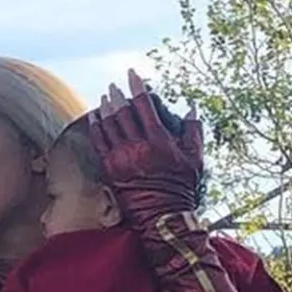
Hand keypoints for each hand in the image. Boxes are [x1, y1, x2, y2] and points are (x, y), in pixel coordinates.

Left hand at [87, 67, 205, 221]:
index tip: (131, 74)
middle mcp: (138, 147)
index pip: (143, 105)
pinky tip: (95, 118)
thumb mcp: (195, 156)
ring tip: (105, 98)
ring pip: (109, 126)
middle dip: (118, 96)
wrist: (163, 216)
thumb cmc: (182, 186)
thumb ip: (193, 128)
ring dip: (106, 109)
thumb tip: (191, 106)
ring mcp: (121, 159)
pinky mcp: (111, 170)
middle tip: (114, 85)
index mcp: (159, 139)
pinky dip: (96, 128)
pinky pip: (99, 144)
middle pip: (123, 113)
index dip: (136, 87)